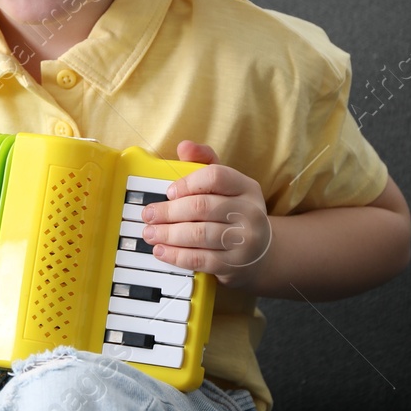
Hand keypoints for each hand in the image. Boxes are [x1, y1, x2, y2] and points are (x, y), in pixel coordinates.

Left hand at [140, 141, 273, 290]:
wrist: (261, 253)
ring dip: (168, 234)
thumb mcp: (226, 185)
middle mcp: (250, 212)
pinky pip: (200, 259)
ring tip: (150, 232)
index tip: (169, 192)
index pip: (215, 176)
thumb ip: (204, 162)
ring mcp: (244, 241)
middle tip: (149, 215)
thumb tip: (184, 146)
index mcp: (246, 187)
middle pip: (202, 207)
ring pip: (199, 234)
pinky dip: (176, 255)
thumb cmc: (234, 212)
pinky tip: (161, 250)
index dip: (188, 183)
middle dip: (169, 211)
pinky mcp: (234, 264)